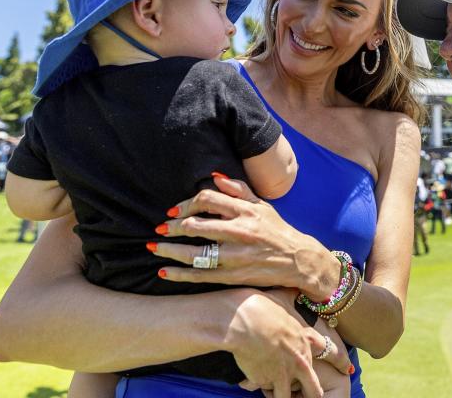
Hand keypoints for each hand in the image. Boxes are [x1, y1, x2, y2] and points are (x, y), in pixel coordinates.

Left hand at [151, 175, 340, 298]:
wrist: (298, 260)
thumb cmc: (277, 230)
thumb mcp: (262, 205)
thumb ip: (239, 189)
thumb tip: (214, 176)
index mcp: (246, 211)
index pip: (208, 199)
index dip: (186, 203)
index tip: (174, 211)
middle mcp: (240, 232)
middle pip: (197, 225)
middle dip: (174, 227)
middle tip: (160, 229)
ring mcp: (236, 256)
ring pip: (195, 252)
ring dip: (170, 250)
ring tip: (154, 247)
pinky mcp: (233, 276)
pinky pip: (200, 275)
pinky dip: (179, 274)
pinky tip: (163, 272)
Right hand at [236, 288, 352, 395]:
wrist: (244, 320)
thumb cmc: (262, 306)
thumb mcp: (283, 298)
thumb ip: (292, 298)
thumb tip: (297, 287)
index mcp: (306, 340)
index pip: (331, 353)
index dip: (340, 362)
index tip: (347, 370)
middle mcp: (300, 360)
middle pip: (314, 390)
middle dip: (313, 396)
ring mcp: (283, 373)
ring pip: (286, 397)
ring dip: (280, 394)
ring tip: (274, 393)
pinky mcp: (266, 380)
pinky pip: (261, 388)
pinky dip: (255, 385)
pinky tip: (248, 380)